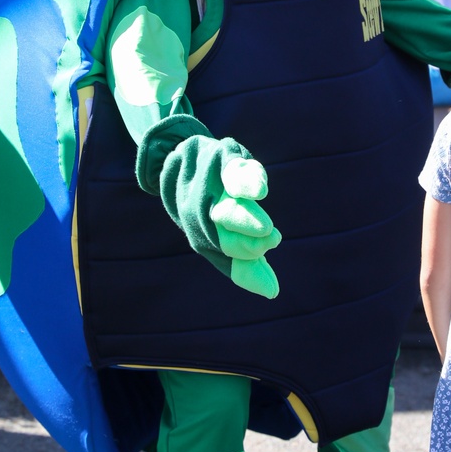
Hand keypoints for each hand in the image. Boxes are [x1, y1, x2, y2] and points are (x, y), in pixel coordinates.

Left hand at [150, 127, 281, 298]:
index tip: (271, 288)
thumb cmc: (205, 206)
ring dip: (243, 217)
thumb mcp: (220, 237)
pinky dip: (245, 179)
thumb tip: (272, 293)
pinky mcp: (223, 158)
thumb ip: (245, 264)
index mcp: (208, 234)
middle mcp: (208, 213)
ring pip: (228, 203)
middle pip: (226, 230)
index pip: (231, 254)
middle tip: (268, 243)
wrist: (178, 160)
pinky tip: (259, 190)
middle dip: (246, 239)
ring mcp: (214, 186)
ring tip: (264, 229)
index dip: (250, 269)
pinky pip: (232, 169)